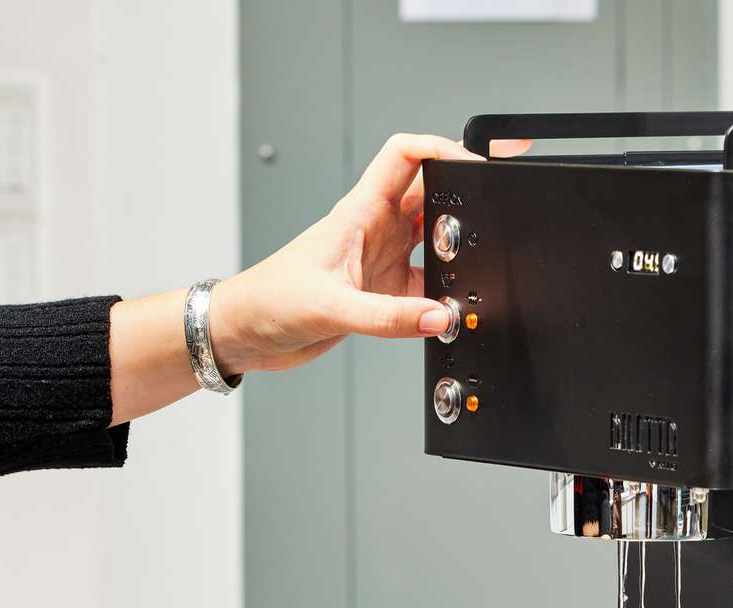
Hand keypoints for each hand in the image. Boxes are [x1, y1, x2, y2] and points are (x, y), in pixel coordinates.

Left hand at [106, 133, 526, 423]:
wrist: (243, 333)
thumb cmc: (267, 300)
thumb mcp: (330, 306)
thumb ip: (388, 316)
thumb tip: (439, 317)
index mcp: (359, 213)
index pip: (405, 157)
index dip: (440, 149)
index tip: (473, 164)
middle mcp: (375, 230)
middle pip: (431, 195)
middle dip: (461, 201)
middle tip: (489, 218)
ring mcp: (380, 259)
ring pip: (433, 241)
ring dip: (454, 252)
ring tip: (472, 270)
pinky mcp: (381, 292)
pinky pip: (425, 288)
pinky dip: (440, 298)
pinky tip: (446, 311)